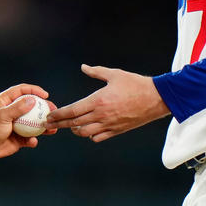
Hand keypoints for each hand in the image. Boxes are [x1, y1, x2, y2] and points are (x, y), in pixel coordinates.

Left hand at [0, 84, 56, 160]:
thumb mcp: (2, 116)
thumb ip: (17, 108)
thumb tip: (33, 100)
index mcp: (7, 101)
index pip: (22, 91)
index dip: (34, 90)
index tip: (45, 94)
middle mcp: (13, 111)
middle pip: (32, 106)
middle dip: (44, 108)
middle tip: (53, 110)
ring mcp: (18, 124)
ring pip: (34, 123)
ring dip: (43, 125)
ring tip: (52, 128)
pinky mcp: (19, 138)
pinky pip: (30, 137)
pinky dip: (33, 139)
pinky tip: (34, 141)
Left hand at [46, 65, 169, 142]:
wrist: (156, 99)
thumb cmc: (136, 84)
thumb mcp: (114, 74)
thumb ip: (96, 72)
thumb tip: (83, 67)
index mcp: (98, 100)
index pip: (72, 110)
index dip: (58, 114)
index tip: (49, 116)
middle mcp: (101, 115)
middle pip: (74, 123)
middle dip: (60, 124)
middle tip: (49, 124)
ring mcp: (109, 125)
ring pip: (84, 133)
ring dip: (75, 130)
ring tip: (71, 125)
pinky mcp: (117, 131)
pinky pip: (98, 137)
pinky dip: (90, 135)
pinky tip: (89, 129)